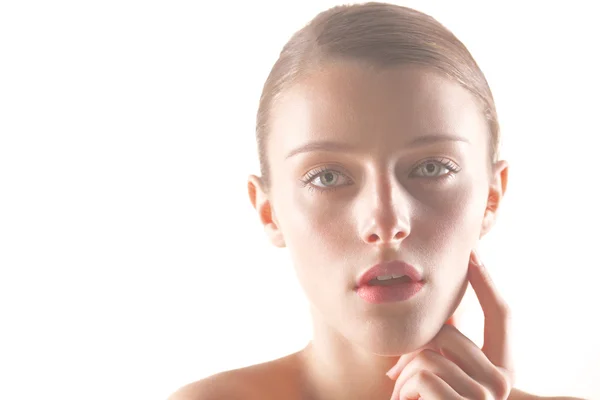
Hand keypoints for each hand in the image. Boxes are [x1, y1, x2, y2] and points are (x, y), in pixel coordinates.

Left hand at [386, 250, 513, 398]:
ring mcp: (484, 398)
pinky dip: (402, 389)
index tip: (472, 251)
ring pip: (429, 353)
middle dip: (414, 348)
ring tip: (400, 395)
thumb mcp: (443, 376)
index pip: (504, 314)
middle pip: (450, 332)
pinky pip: (421, 376)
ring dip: (403, 375)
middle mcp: (501, 383)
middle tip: (395, 372)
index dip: (488, 282)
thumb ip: (443, 349)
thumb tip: (424, 321)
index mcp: (501, 369)